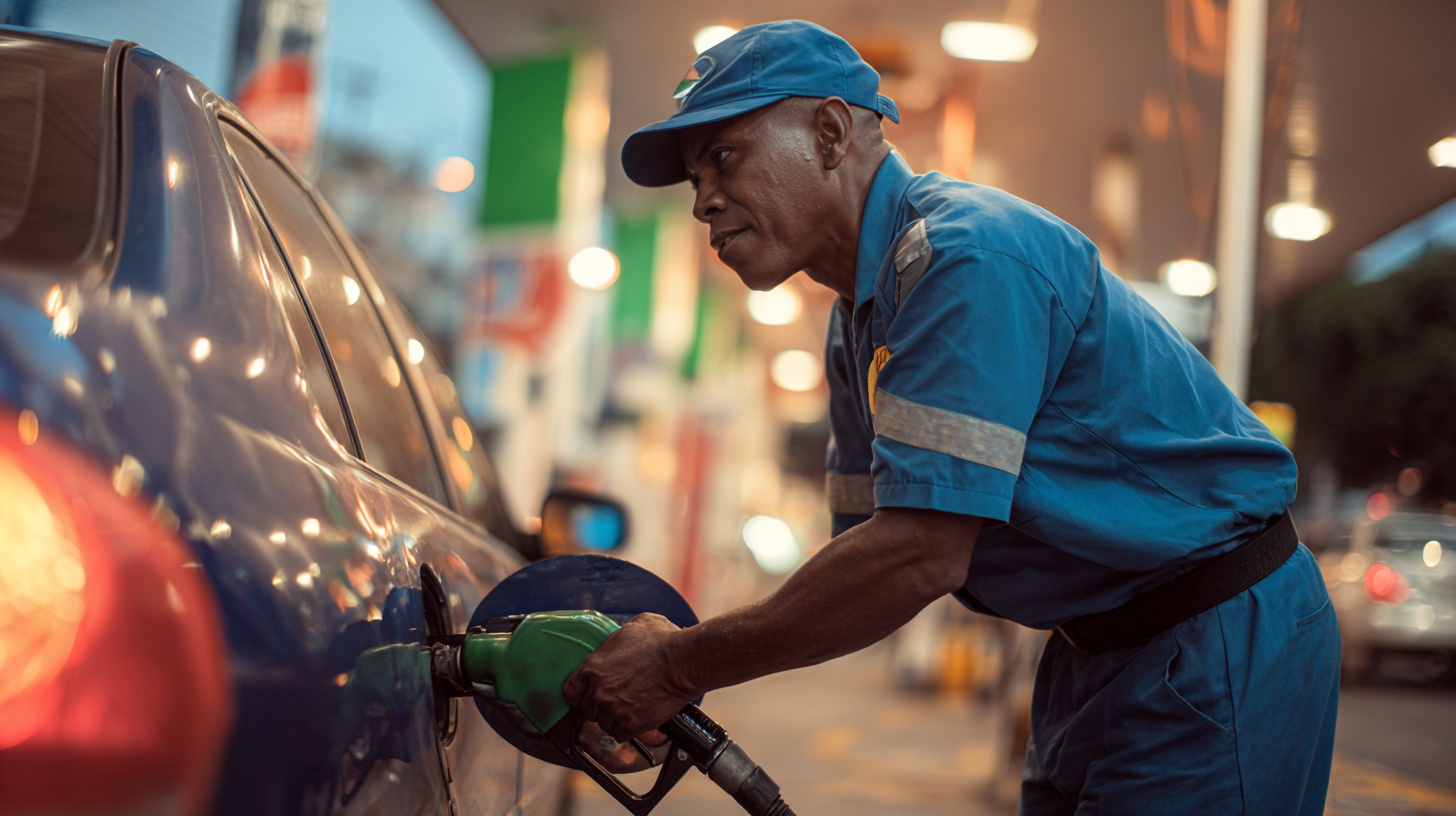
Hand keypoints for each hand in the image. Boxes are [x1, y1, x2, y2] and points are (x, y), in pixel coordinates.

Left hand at [562, 613, 691, 742]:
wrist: (684, 661)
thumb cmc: (663, 640)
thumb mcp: (634, 626)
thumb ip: (616, 640)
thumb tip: (618, 642)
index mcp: (593, 667)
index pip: (571, 690)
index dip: (580, 693)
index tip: (588, 694)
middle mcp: (599, 691)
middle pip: (587, 709)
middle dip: (600, 705)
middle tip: (617, 698)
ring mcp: (614, 710)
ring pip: (604, 723)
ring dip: (614, 718)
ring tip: (630, 707)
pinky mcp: (631, 724)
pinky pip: (620, 734)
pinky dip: (627, 729)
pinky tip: (636, 718)